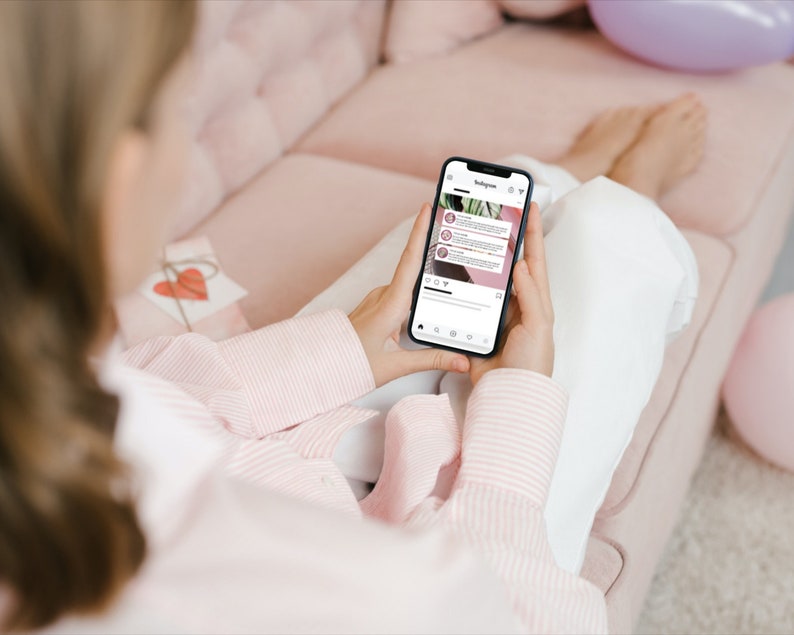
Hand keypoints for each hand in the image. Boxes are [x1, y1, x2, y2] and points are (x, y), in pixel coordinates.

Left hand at [349, 204, 469, 386]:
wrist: (320, 365)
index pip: (410, 261)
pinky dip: (413, 302)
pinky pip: (400, 298)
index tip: (427, 208)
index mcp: (389, 305)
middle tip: (450, 244)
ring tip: (444, 294)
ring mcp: (377, 300)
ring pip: (408, 288)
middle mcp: (382, 297)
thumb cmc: (350, 362)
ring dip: (425, 291)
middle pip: (415, 272)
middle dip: (435, 260)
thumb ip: (432, 360)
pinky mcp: (376, 307)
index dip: (420, 233)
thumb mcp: (396, 366)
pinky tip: (421, 316)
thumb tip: (463, 361)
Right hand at [469, 202, 554, 384]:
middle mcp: (515, 303)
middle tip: (497, 210)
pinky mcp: (476, 326)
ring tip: (473, 230)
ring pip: (485, 278)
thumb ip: (530, 295)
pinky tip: (453, 269)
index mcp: (535, 300)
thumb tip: (521, 264)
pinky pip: (466, 299)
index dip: (532, 232)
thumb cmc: (531, 364)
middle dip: (505, 237)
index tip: (528, 206)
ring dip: (480, 257)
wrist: (509, 394)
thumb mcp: (538, 326)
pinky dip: (461, 284)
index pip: (534, 258)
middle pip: (508, 262)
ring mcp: (494, 313)